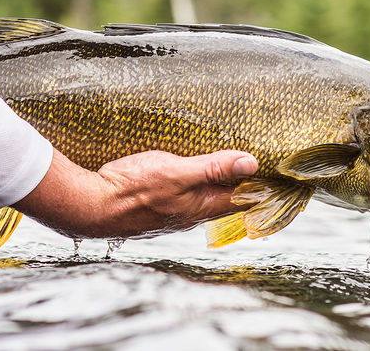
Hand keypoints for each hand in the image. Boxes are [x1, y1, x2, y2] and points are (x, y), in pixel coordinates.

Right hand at [13, 148, 258, 239]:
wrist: (90, 205)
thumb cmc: (133, 190)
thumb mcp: (177, 172)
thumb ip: (213, 168)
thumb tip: (251, 163)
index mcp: (202, 205)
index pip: (244, 197)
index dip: (262, 182)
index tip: (278, 167)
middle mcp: (191, 212)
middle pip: (226, 196)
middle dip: (243, 179)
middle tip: (259, 156)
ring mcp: (173, 210)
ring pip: (205, 194)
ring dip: (218, 178)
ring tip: (230, 157)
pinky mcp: (156, 204)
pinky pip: (184, 192)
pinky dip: (194, 179)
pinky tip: (189, 166)